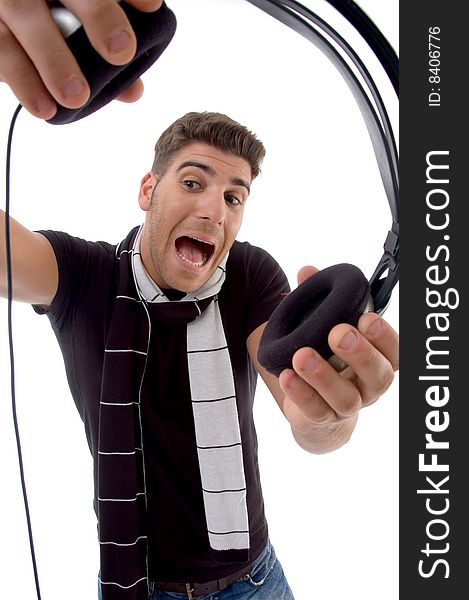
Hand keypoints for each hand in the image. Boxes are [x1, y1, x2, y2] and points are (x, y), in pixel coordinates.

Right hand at [0, 0, 163, 118]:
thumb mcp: (81, 33)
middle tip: (121, 51)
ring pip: (26, 18)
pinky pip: (1, 53)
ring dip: (54, 59)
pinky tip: (44, 108)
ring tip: (77, 97)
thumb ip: (106, 55)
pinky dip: (23, 82)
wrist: (7, 26)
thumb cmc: (55, 30)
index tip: (152, 7)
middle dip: (99, 14)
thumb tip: (133, 91)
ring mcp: (7, 3)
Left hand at [278, 266, 398, 452]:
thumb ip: (319, 301)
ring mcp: (347, 406)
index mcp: (379, 360)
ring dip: (323, 375)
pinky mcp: (320, 420)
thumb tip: (307, 272)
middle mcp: (369, 386)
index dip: (385, 336)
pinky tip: (287, 376)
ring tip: (301, 355)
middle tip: (338, 333)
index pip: (395, 351)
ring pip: (345, 398)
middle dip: (360, 353)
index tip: (366, 317)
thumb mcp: (324, 329)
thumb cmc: (327, 360)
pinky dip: (300, 392)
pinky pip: (314, 410)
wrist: (314, 411)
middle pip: (378, 375)